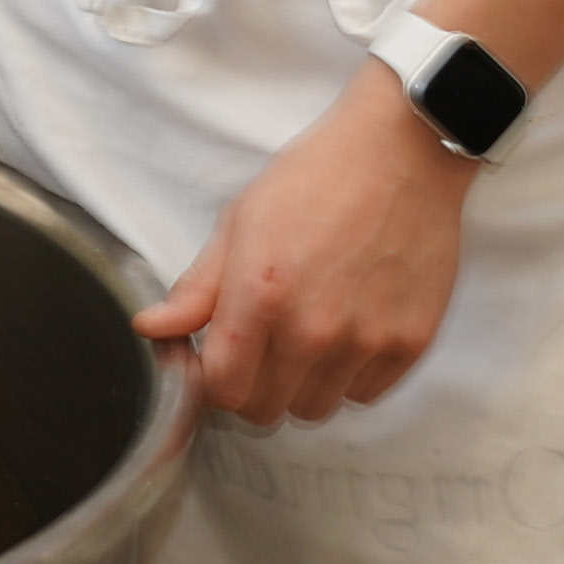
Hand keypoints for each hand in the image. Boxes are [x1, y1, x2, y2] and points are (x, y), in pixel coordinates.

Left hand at [137, 71, 479, 425]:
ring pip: (316, 409)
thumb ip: (197, 287)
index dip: (212, 381)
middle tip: (261, 348)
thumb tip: (151, 329)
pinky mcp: (411, 343)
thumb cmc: (316, 178)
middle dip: (253, 387)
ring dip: (303, 385)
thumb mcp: (241, 221)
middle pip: (267, 410)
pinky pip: (366, 395)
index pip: (222, 389)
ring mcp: (367, 340)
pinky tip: (349, 331)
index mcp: (262, 294)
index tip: (218, 359)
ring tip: (308, 335)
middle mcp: (314, 328)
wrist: (402, 152)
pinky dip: (351, 376)